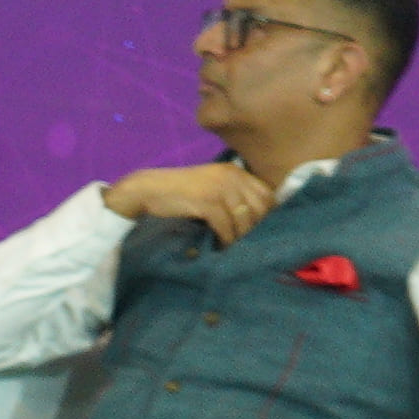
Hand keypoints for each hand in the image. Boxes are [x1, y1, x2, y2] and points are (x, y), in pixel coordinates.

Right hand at [103, 158, 279, 242]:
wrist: (149, 189)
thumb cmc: (181, 191)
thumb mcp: (211, 185)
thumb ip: (232, 193)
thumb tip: (252, 217)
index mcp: (235, 171)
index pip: (266, 193)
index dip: (268, 214)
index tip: (262, 230)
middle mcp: (232, 176)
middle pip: (259, 207)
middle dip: (256, 228)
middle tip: (248, 243)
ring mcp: (219, 188)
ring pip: (244, 219)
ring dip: (240, 237)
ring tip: (234, 247)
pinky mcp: (207, 202)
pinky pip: (225, 226)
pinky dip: (225, 239)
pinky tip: (221, 246)